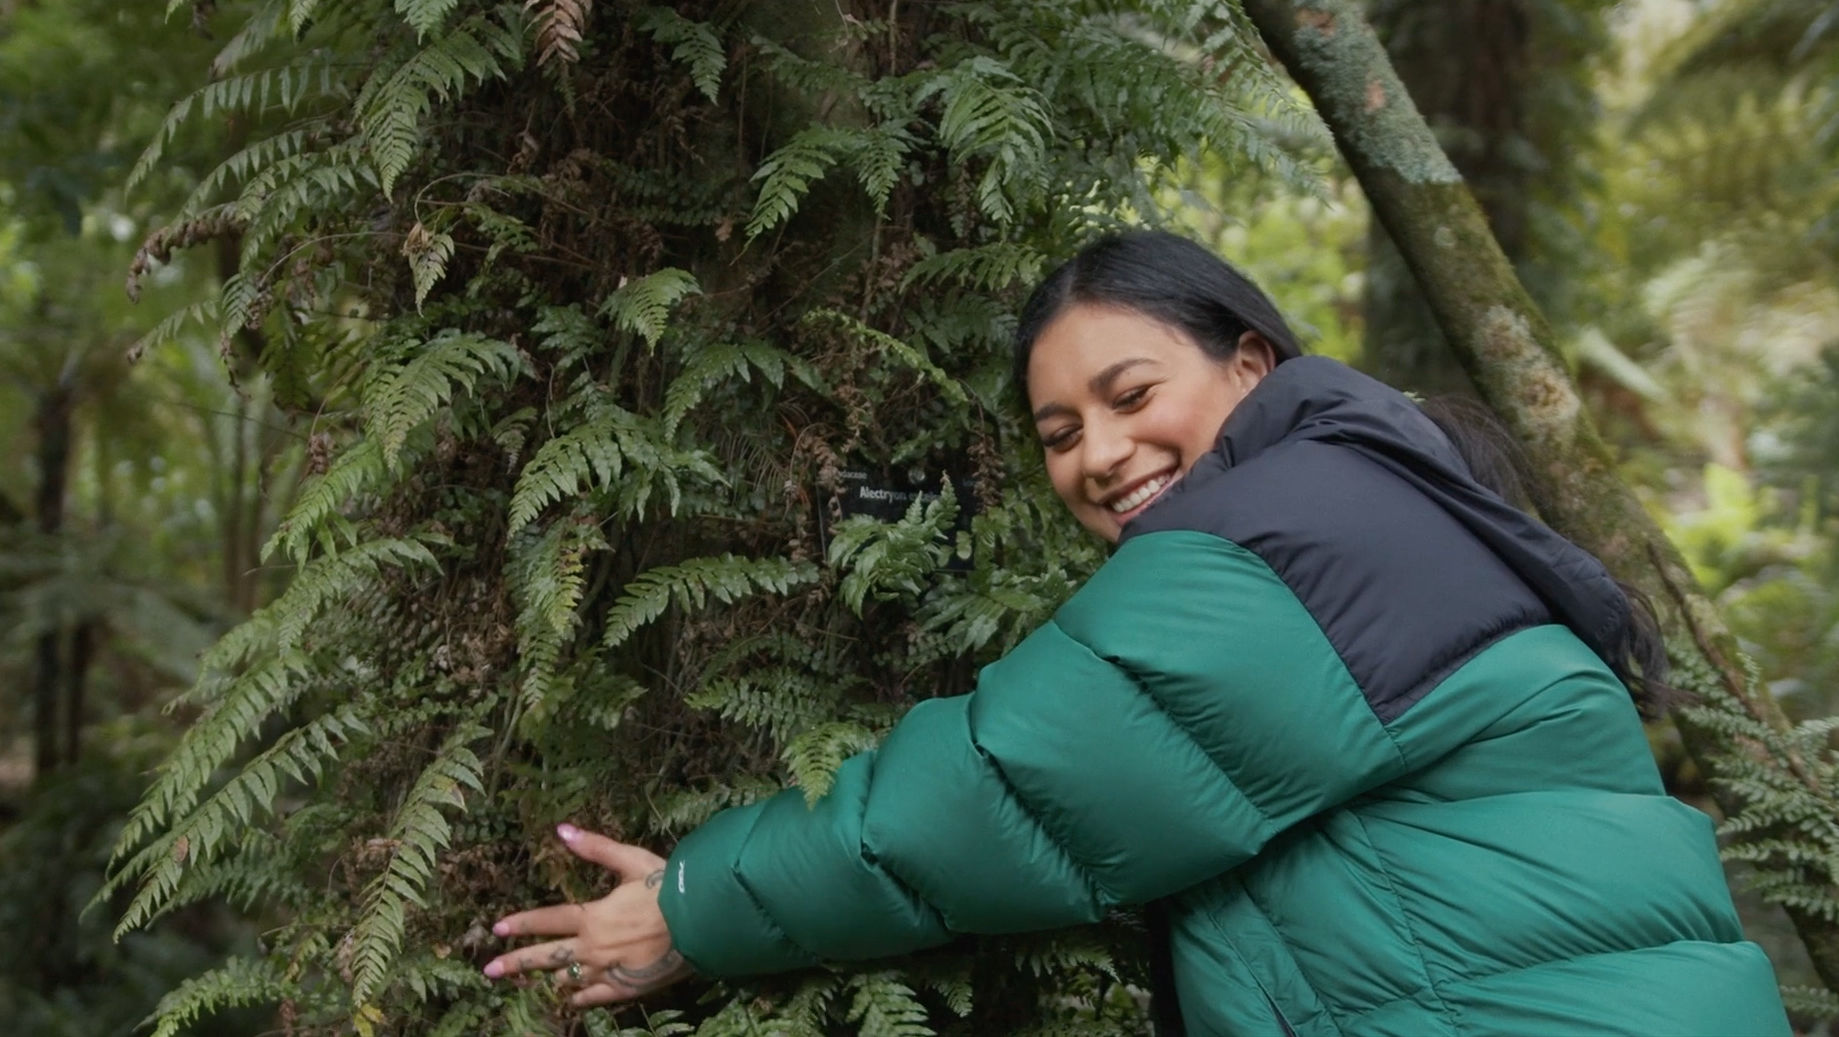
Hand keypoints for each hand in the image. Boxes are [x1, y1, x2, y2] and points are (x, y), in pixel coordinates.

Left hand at [484, 824, 693, 1006]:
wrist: (701, 923)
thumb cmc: (667, 888)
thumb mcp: (631, 861)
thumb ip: (595, 848)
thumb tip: (561, 829)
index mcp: (592, 917)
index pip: (547, 921)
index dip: (521, 923)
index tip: (498, 928)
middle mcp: (592, 948)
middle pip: (546, 958)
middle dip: (516, 963)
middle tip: (490, 971)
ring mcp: (607, 972)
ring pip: (568, 980)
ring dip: (548, 980)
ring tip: (530, 984)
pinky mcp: (626, 988)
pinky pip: (595, 998)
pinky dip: (580, 999)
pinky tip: (571, 1001)